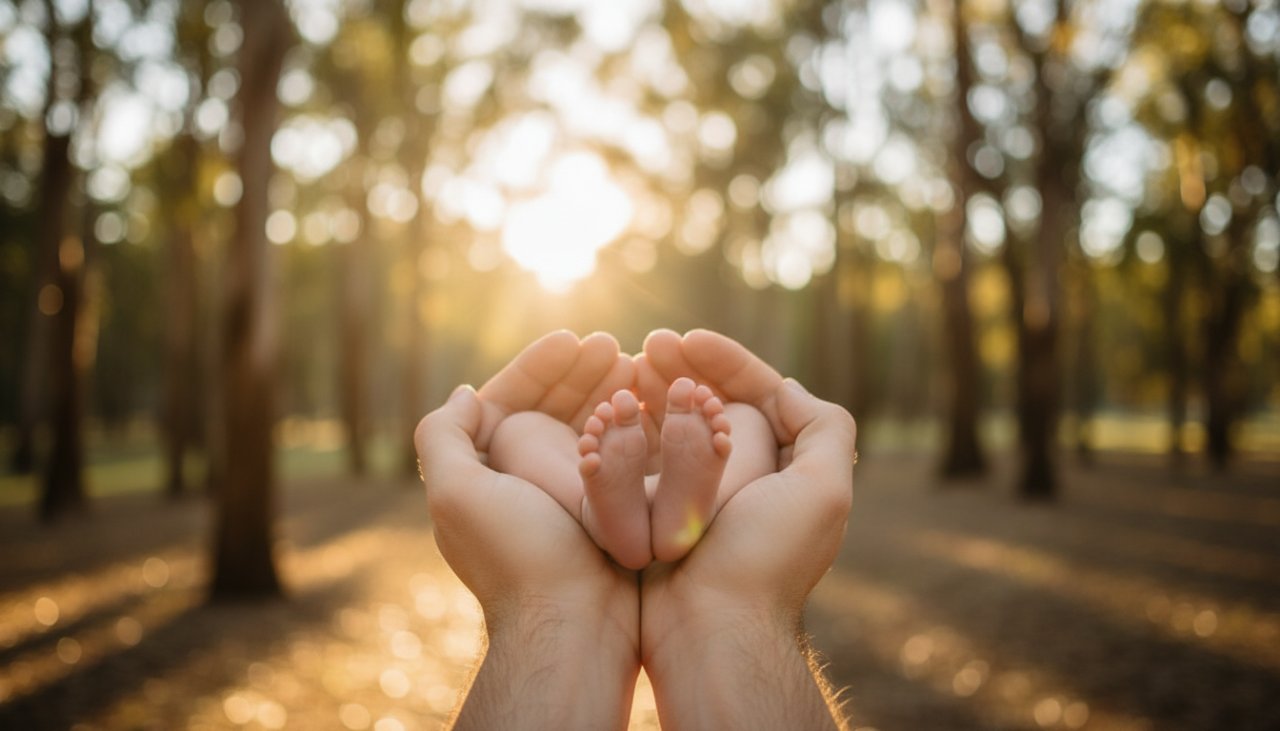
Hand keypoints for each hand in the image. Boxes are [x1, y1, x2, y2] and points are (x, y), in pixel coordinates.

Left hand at [415, 331, 639, 729]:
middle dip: (580, 373)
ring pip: (587, 428)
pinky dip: (632, 428)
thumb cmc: (516, 556)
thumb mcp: (457, 493)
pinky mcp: (605, 513)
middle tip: (616, 347)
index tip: (575, 338)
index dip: (539, 366)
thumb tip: (465, 394)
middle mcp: (522, 483)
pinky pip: (618, 456)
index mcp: (483, 473)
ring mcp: (565, 498)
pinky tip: (653, 405)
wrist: (574, 623)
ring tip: (640, 367)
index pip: (507, 400)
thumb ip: (443, 436)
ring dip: (609, 393)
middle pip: (550, 409)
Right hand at [636, 328, 855, 729]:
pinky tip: (611, 407)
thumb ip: (824, 428)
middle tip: (648, 345)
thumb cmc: (767, 560)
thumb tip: (786, 387)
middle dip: (684, 368)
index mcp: (789, 467)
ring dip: (655, 391)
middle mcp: (749, 478)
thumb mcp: (823, 490)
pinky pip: (646, 457)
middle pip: (716, 402)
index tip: (688, 338)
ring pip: (677, 424)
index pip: (761, 392)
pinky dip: (632, 429)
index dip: (727, 359)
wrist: (710, 629)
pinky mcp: (662, 513)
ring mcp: (702, 496)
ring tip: (626, 367)